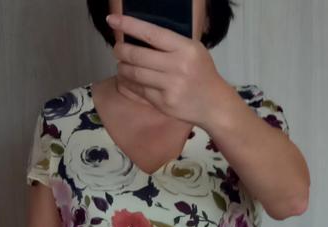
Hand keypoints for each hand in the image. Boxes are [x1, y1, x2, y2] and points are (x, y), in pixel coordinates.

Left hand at [106, 12, 230, 127]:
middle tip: (117, 49)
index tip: (113, 20)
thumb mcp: (193, 50)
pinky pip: (140, 91)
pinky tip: (126, 79)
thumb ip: (171, 44)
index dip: (129, 25)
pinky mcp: (164, 103)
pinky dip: (129, 84)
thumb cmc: (202, 73)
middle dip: (121, 51)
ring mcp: (170, 87)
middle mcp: (177, 67)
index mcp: (185, 48)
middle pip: (138, 56)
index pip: (151, 33)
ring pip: (135, 74)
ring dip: (123, 68)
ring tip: (121, 64)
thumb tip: (140, 35)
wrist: (214, 104)